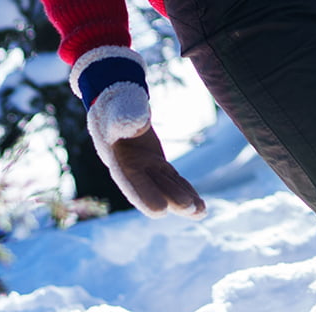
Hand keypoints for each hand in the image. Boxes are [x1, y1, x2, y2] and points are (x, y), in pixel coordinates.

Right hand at [71, 46, 205, 219]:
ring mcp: (149, 170)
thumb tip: (142, 123)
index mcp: (119, 162)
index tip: (160, 209)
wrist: (118, 105)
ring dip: (184, 200)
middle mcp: (134, 171)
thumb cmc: (114, 106)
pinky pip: (175, 181)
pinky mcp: (159, 166)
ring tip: (201, 211)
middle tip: (188, 206)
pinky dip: (187, 191)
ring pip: (168, 189)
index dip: (146, 195)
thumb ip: (127, 117)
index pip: (132, 183)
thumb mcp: (117, 110)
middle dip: (171, 198)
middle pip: (155, 190)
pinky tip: (200, 206)